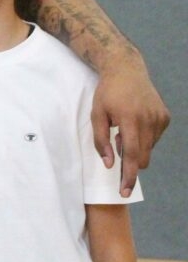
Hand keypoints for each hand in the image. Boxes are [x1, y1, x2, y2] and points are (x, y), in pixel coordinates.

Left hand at [92, 48, 169, 195]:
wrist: (126, 70)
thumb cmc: (107, 93)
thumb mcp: (96, 115)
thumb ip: (101, 141)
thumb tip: (110, 164)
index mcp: (130, 119)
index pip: (132, 155)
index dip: (128, 175)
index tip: (125, 191)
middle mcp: (149, 120)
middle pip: (142, 156)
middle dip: (130, 162)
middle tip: (117, 148)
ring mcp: (160, 118)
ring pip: (149, 149)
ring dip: (136, 147)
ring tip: (123, 129)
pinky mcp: (165, 117)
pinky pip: (154, 139)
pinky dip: (144, 138)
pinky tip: (133, 123)